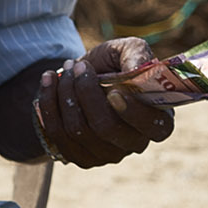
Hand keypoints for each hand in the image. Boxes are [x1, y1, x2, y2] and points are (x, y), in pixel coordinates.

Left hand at [35, 37, 175, 169]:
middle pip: (106, 128)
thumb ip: (137, 54)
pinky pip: (58, 134)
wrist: (86, 77)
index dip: (133, 113)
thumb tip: (137, 70)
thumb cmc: (116, 63)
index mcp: (159, 118)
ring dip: (65, 92)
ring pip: (78, 129)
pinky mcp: (81, 158)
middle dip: (86, 92)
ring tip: (65, 67)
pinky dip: (48, 103)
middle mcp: (135, 143)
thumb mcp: (129, 49)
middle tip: (77, 65)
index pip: (154, 127)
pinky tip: (48, 80)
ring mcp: (107, 155)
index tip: (114, 92)